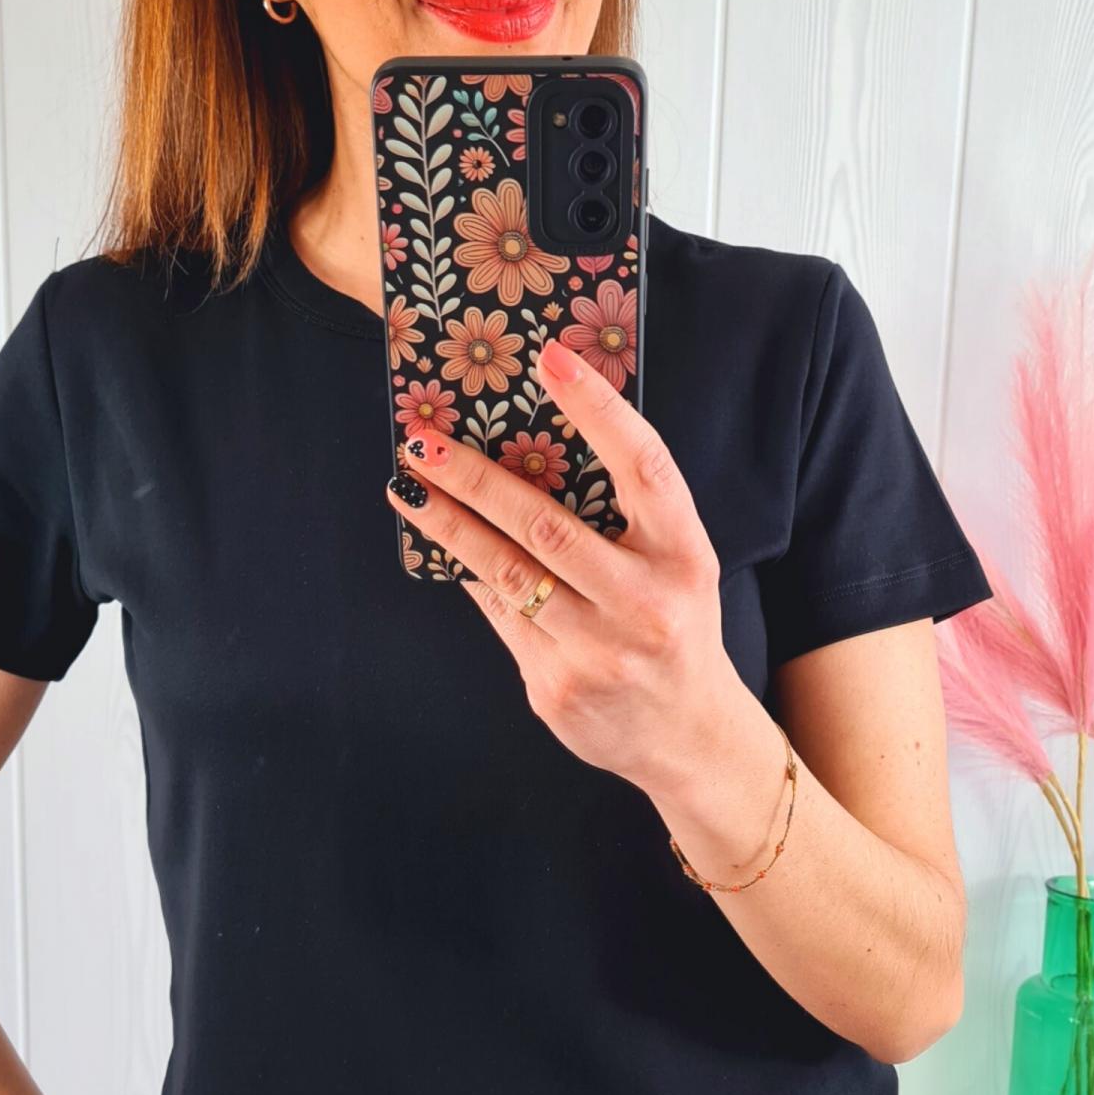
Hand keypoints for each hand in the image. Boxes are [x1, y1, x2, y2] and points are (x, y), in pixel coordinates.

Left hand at [386, 336, 744, 799]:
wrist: (686, 736)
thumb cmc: (674, 627)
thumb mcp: (676, 565)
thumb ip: (627, 515)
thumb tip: (529, 445)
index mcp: (684, 556)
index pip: (643, 466)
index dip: (597, 408)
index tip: (548, 358)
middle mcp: (645, 603)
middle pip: (546, 525)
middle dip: (475, 478)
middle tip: (423, 442)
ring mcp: (598, 651)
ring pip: (506, 573)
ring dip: (448, 525)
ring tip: (408, 488)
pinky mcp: (556, 687)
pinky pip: (499, 616)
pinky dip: (468, 574)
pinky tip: (439, 543)